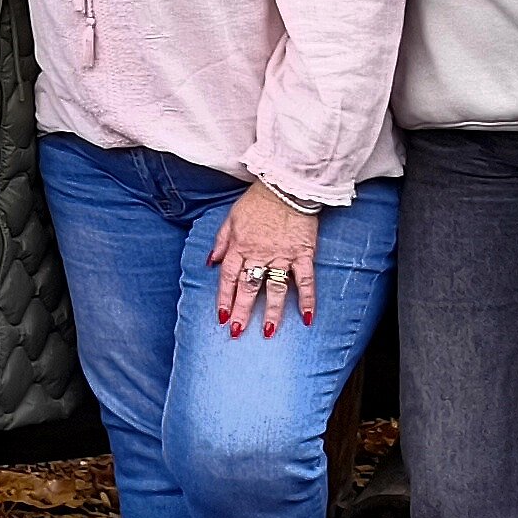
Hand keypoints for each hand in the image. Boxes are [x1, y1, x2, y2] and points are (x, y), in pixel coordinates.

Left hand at [209, 182, 320, 333]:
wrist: (286, 186)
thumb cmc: (257, 201)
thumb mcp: (232, 218)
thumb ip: (221, 241)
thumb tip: (211, 262)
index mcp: (240, 245)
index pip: (228, 277)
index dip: (224, 298)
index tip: (220, 316)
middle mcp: (259, 254)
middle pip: (248, 287)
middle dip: (241, 311)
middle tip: (237, 332)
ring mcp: (282, 255)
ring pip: (274, 288)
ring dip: (271, 311)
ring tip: (267, 331)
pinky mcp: (302, 253)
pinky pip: (305, 280)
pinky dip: (307, 299)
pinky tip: (307, 318)